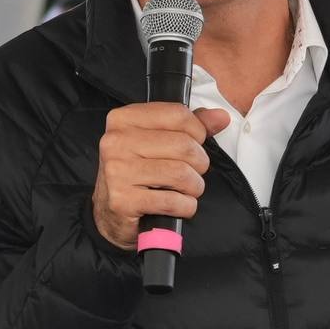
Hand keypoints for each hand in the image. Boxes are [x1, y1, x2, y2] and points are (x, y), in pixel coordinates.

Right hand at [92, 103, 232, 252]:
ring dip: (194, 187)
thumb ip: (190, 127)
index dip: (197, 133)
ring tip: (186, 190)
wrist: (108, 213)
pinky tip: (177, 206)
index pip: (178, 115)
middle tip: (192, 173)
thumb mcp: (157, 143)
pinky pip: (173, 201)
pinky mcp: (123, 200)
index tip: (193, 145)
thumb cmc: (136, 174)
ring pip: (181, 173)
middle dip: (199, 164)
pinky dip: (185, 206)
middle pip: (183, 145)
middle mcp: (116, 142)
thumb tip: (220, 117)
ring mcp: (117, 171)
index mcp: (123, 119)